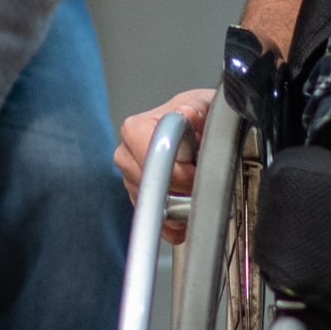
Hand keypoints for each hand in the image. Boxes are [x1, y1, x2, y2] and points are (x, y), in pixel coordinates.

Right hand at [114, 89, 213, 243]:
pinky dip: (176, 225)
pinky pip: (156, 224)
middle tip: (202, 181)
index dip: (179, 173)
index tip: (197, 173)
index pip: (151, 162)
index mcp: (136, 130)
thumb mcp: (203, 103)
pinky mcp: (141, 200)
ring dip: (181, 208)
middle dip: (183, 191)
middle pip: (153, 189)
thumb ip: (197, 108)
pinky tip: (189, 213)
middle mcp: (127, 156)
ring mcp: (132, 180)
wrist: (198, 127)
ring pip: (155, 209)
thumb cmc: (197, 115)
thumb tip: (188, 114)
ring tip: (198, 189)